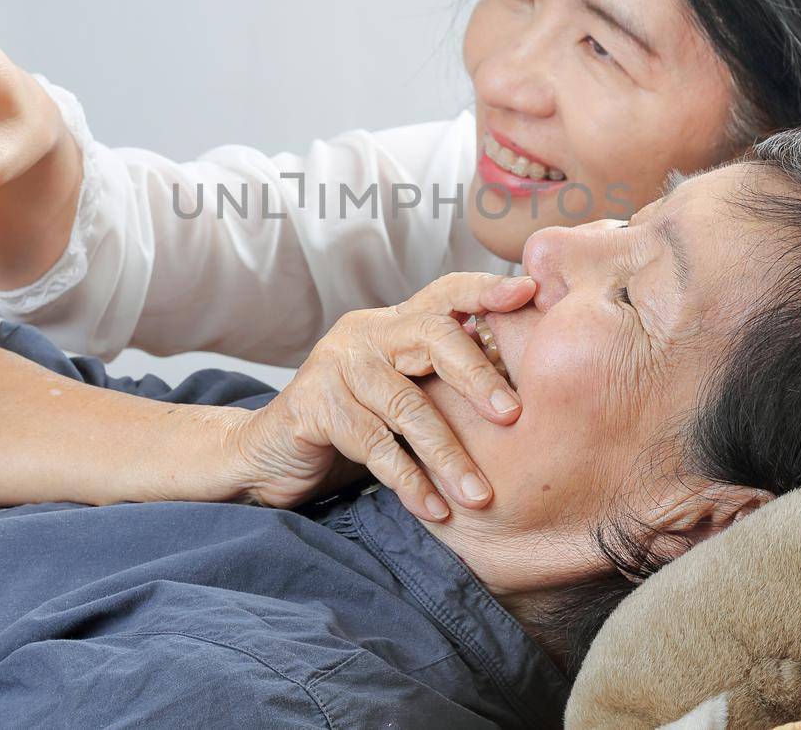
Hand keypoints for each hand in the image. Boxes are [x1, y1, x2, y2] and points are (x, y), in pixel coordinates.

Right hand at [226, 272, 535, 521]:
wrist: (269, 456)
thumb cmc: (352, 428)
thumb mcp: (403, 398)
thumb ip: (443, 385)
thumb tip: (523, 398)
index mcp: (393, 324)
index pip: (444, 293)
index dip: (486, 290)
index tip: (530, 292)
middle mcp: (364, 334)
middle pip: (432, 335)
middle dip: (478, 376)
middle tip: (514, 417)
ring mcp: (334, 365)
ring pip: (406, 405)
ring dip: (448, 455)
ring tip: (480, 495)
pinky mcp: (311, 405)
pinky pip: (372, 445)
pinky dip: (409, 481)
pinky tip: (435, 510)